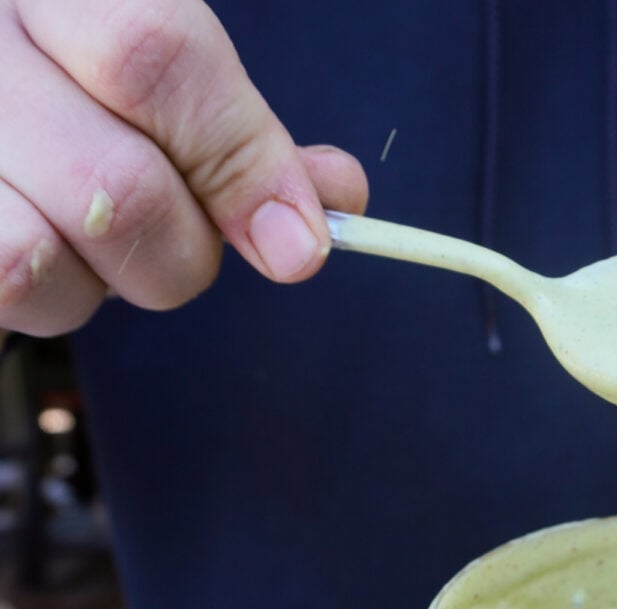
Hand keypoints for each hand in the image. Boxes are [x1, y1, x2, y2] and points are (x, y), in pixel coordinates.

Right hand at [0, 0, 367, 336]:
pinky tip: (48, 248)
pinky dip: (55, 296)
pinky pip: (10, 288)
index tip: (301, 240)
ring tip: (97, 234)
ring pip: (51, 257)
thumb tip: (336, 198)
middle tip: (187, 231)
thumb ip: (239, 129)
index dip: (246, 160)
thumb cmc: (74, 83)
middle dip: (189, 245)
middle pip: (122, 188)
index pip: (158, 55)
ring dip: (113, 277)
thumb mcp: (156, 74)